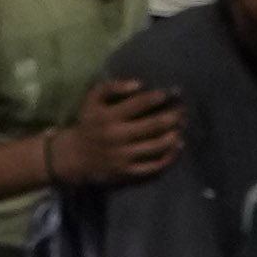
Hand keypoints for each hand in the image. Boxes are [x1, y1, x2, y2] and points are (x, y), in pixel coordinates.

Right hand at [47, 76, 194, 186]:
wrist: (74, 156)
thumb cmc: (89, 124)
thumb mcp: (92, 100)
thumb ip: (111, 87)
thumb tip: (138, 84)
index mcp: (107, 117)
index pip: (138, 104)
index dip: (157, 98)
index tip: (169, 94)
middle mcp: (116, 136)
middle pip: (152, 126)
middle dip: (172, 117)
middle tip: (183, 112)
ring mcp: (122, 156)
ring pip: (156, 146)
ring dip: (173, 137)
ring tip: (181, 129)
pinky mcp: (126, 172)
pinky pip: (152, 166)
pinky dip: (168, 158)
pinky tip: (176, 148)